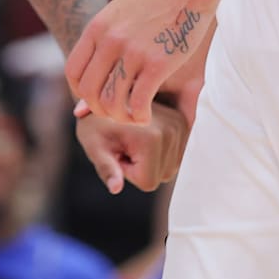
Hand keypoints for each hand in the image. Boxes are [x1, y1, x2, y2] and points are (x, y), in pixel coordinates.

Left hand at [66, 0, 238, 124]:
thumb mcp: (118, 16)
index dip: (82, 92)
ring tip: (132, 116)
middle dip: (100, 110)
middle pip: (89, 92)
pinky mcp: (158, 63)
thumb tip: (84, 87)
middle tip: (117, 111)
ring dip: (120, 117)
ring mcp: (133, 52)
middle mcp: (110, 41)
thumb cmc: (155, 2)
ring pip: (111, 102)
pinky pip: (138, 103)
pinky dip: (139, 117)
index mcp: (97, 28)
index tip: (98, 97)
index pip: (73, 73)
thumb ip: (100, 48)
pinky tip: (146, 116)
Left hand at [75, 101, 189, 193]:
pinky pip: (174, 155)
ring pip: (170, 166)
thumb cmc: (95, 121)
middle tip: (124, 142)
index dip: (127, 172)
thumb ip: (106, 168)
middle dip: (141, 166)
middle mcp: (173, 130)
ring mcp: (181, 125)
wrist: (107, 89)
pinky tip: (144, 134)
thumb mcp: (94, 144)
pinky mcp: (184, 122)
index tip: (117, 149)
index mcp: (153, 137)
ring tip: (133, 137)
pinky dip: (160, 151)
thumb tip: (115, 188)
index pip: (148, 182)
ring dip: (151, 159)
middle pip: (162, 175)